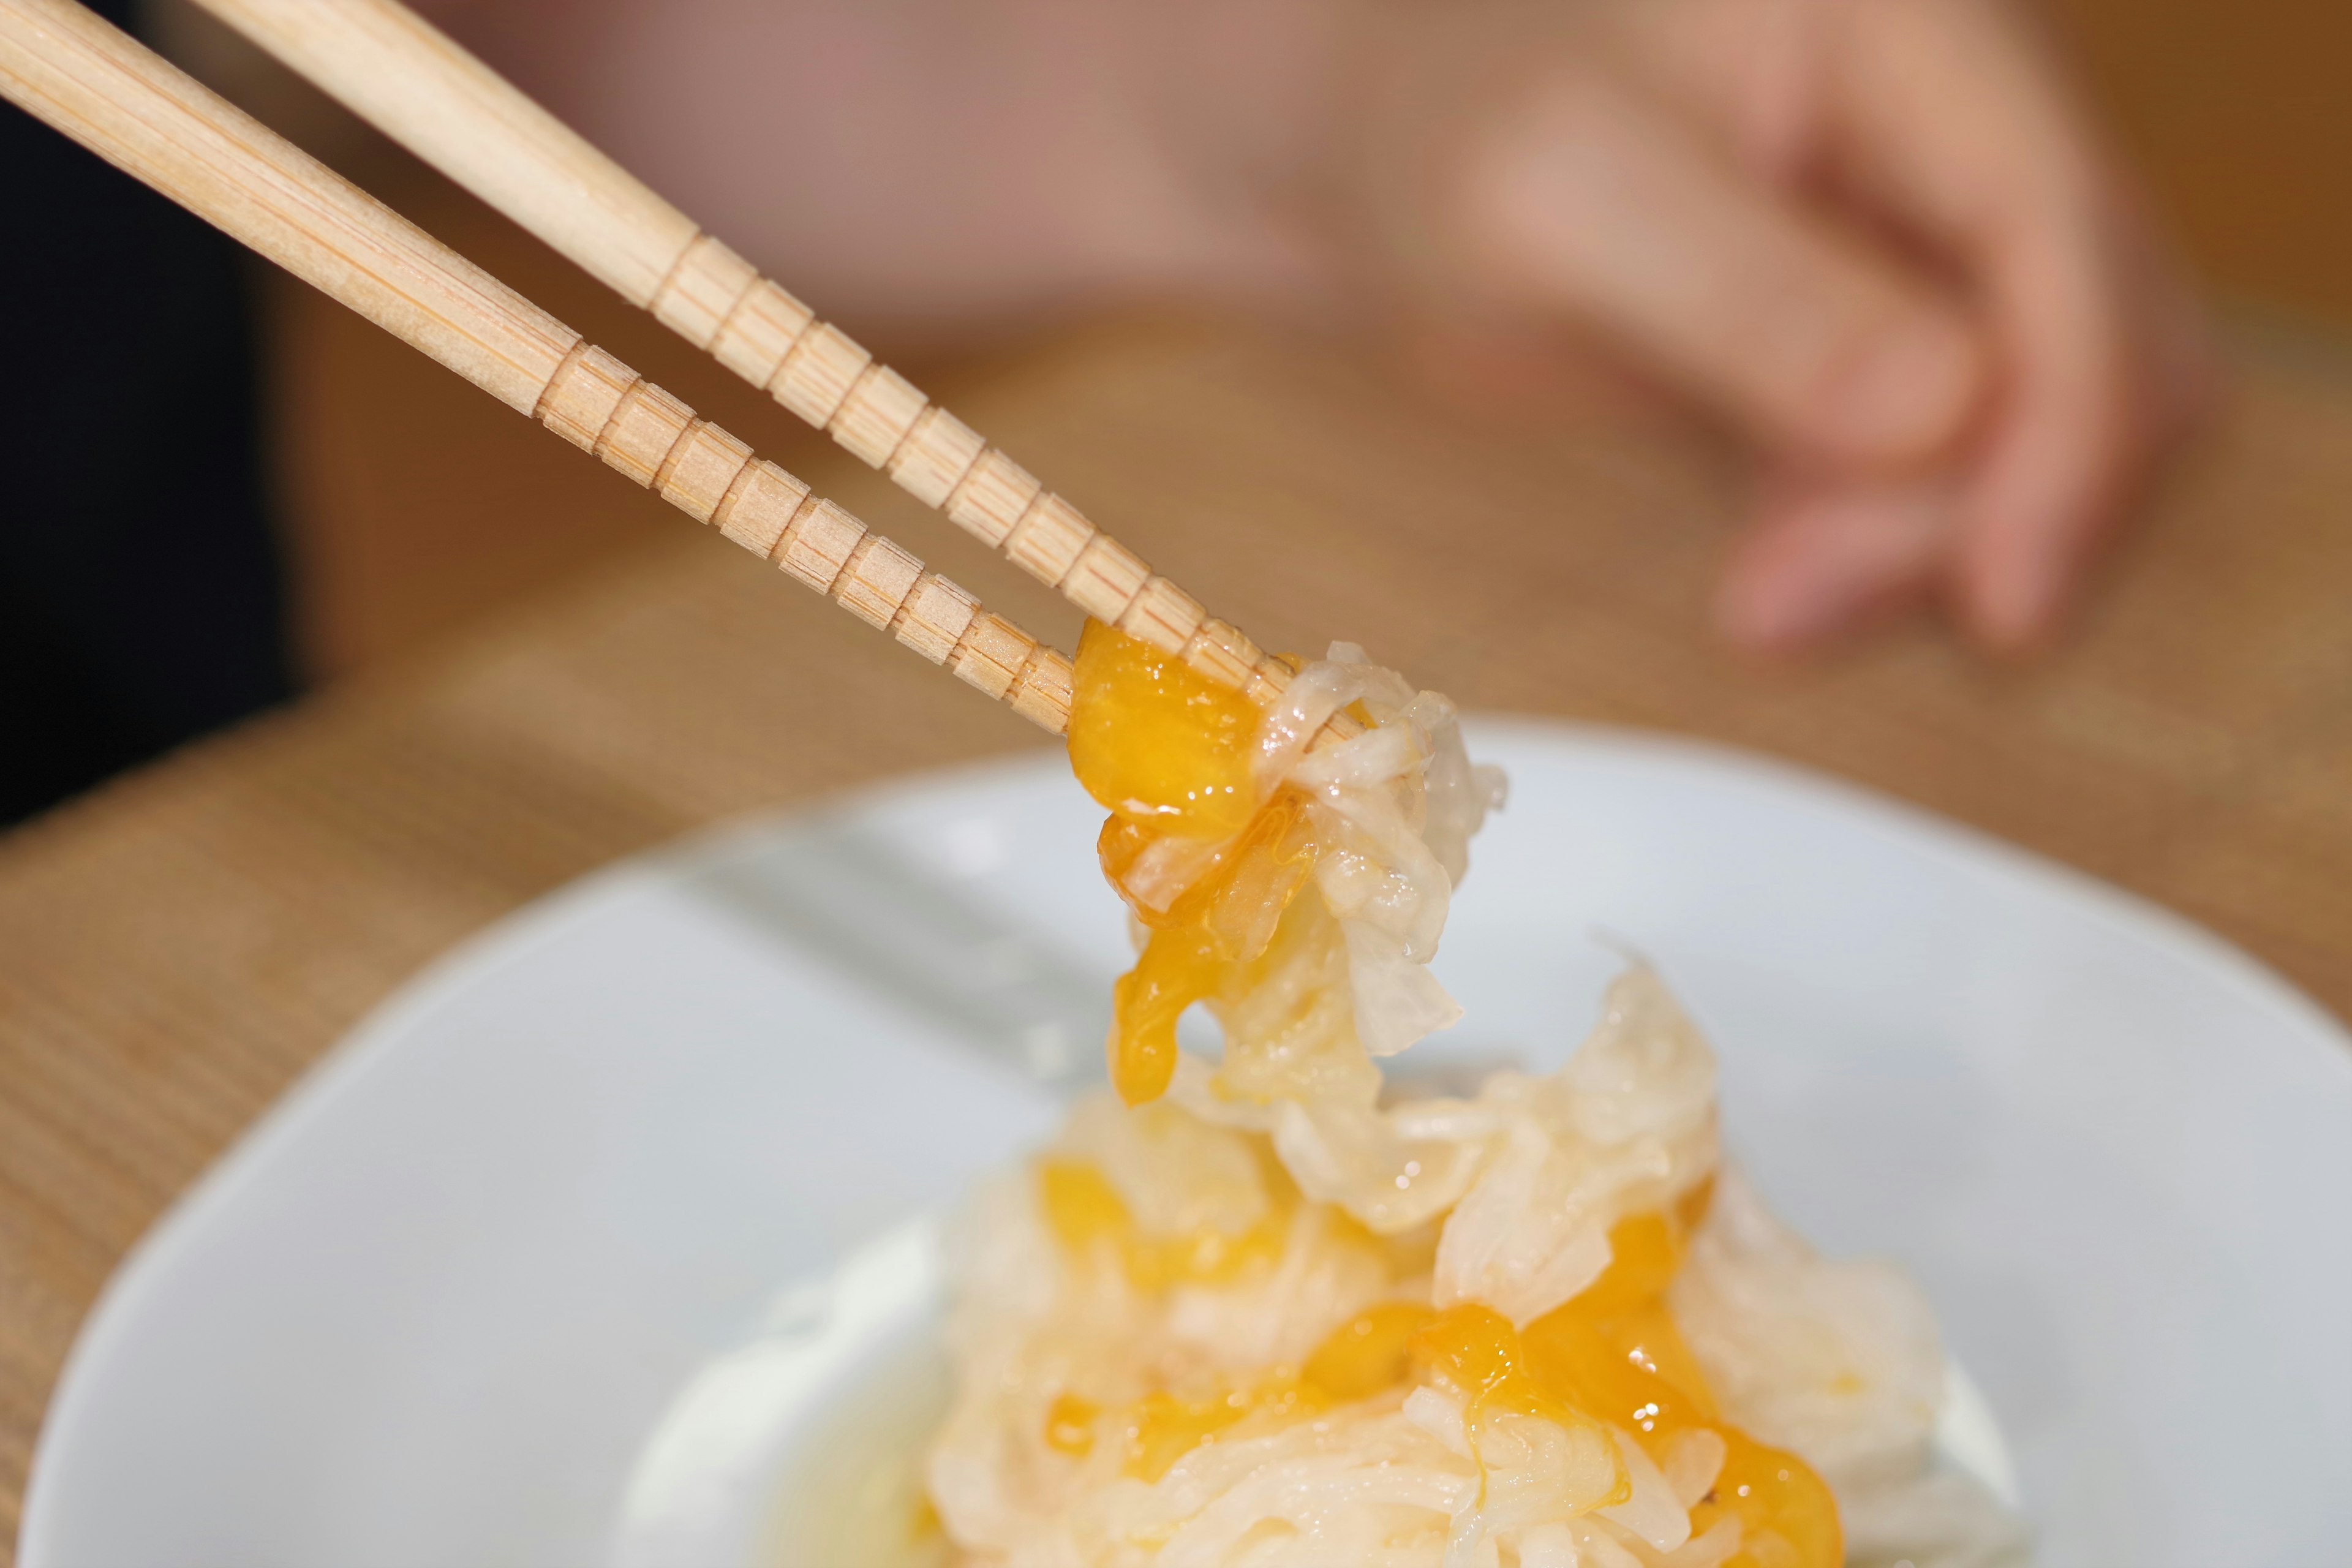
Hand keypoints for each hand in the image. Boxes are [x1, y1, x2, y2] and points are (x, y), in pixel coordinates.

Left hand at [1322, 0, 2213, 652]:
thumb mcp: (1556, 196)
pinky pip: (1946, 475)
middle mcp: (1953, 138)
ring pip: (2036, 433)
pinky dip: (1882, 551)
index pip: (2059, 232)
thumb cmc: (1449, 124)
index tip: (2005, 604)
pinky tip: (1766, 583)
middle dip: (1993, 511)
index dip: (2070, 431)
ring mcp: (1926, 248)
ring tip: (1756, 606)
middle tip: (1784, 610)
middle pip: (2103, 349)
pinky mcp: (1879, 350)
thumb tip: (1943, 413)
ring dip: (1928, 551)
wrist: (1383, 146)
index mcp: (1909, 40)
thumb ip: (1744, 293)